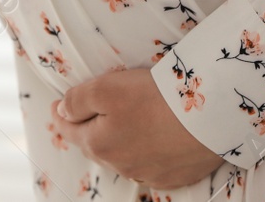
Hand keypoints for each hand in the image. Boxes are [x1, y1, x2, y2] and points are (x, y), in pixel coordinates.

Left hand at [52, 67, 223, 188]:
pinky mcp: (174, 175)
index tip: (55, 106)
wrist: (210, 117)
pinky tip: (150, 142)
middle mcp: (121, 165)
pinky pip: (150, 166)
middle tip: (84, 114)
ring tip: (120, 125)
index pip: (69, 130)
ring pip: (123, 157)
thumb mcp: (106, 88)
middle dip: (88, 130)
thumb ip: (78, 101)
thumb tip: (61, 112)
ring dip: (118, 142)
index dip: (60, 115)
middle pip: (96, 146)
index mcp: (99, 144)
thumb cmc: (155, 98)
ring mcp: (148, 174)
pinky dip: (144, 154)